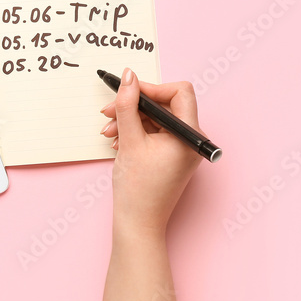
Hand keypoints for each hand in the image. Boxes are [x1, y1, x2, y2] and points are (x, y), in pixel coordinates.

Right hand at [100, 69, 202, 238]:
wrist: (138, 224)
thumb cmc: (138, 190)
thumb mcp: (130, 140)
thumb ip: (128, 105)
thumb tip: (129, 76)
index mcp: (190, 135)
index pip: (179, 92)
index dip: (151, 88)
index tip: (128, 92)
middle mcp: (191, 139)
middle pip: (165, 104)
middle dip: (134, 106)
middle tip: (109, 111)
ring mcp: (182, 147)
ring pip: (156, 118)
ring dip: (130, 120)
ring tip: (109, 132)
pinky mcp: (172, 154)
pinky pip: (154, 132)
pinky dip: (135, 132)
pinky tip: (118, 141)